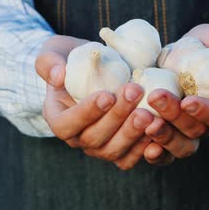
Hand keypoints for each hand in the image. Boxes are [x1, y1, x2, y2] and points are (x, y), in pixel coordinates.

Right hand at [35, 35, 153, 169]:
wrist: (97, 71)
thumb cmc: (73, 60)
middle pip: (94, 139)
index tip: (107, 95)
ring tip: (149, 112)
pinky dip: (146, 147)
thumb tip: (58, 75)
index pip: (66, 125)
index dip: (86, 114)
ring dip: (133, 133)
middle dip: (117, 117)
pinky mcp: (121, 150)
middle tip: (135, 92)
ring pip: (114, 151)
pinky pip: (132, 156)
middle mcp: (78, 138)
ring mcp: (99, 147)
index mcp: (58, 118)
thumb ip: (50, 62)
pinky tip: (158, 129)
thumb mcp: (54, 52)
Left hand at [143, 24, 208, 156]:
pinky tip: (139, 143)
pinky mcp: (169, 130)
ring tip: (143, 119)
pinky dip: (153, 152)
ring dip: (161, 135)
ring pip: (179, 145)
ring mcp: (188, 130)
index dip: (207, 113)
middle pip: (196, 132)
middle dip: (174, 118)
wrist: (194, 50)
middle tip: (155, 97)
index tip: (188, 101)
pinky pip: (163, 150)